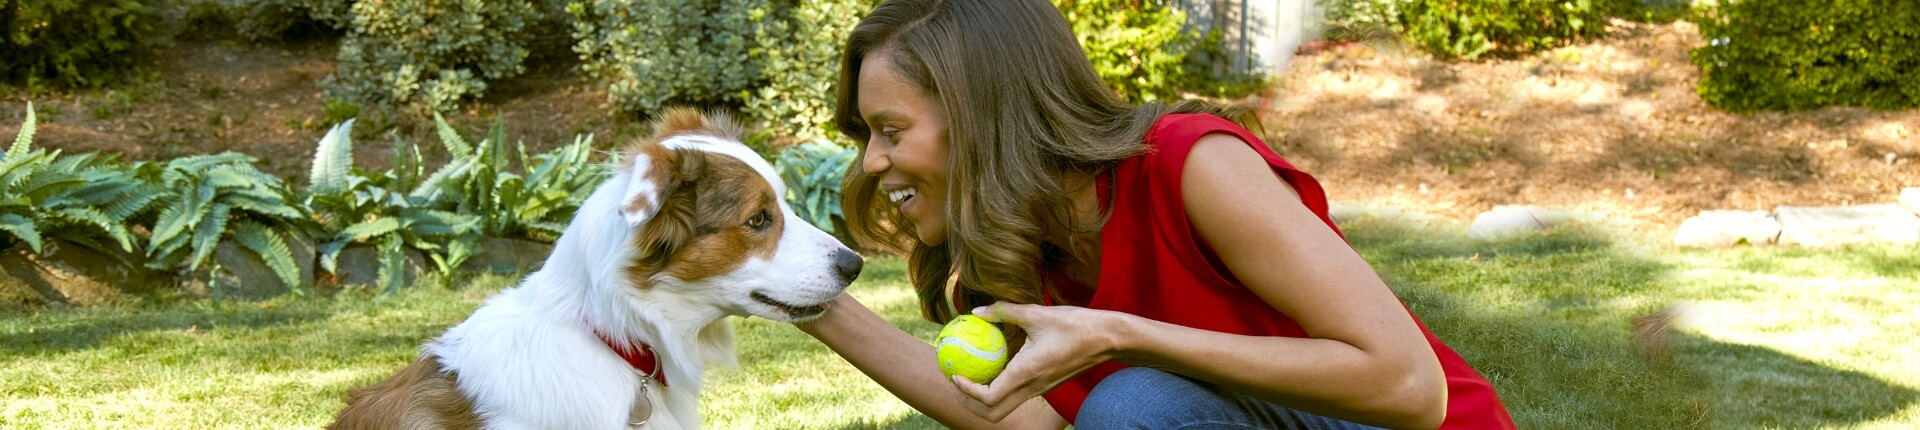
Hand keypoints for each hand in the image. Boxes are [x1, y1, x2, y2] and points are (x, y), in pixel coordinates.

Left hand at [950, 303, 1125, 421]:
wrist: (1108, 339)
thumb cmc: (1076, 325)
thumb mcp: (1037, 313)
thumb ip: (1004, 311)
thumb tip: (977, 311)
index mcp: (1027, 372)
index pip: (989, 397)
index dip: (967, 390)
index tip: (955, 374)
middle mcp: (1032, 387)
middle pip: (992, 414)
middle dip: (968, 403)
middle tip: (956, 381)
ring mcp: (1039, 390)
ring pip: (1003, 409)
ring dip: (981, 400)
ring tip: (969, 378)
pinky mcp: (1044, 386)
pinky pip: (1014, 397)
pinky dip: (997, 390)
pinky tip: (992, 368)